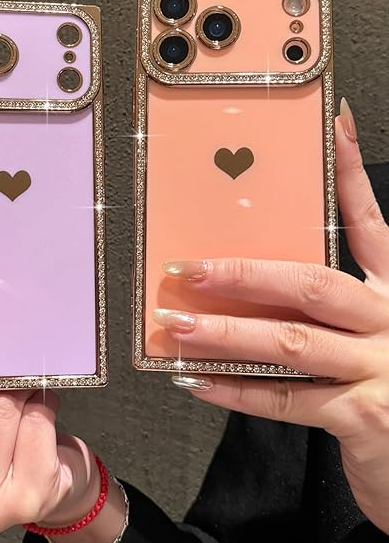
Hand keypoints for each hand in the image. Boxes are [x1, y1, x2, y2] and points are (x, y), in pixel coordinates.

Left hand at [156, 98, 388, 532]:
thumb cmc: (386, 385)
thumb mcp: (371, 331)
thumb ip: (328, 305)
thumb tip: (248, 280)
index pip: (370, 222)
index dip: (350, 173)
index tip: (333, 124)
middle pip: (312, 284)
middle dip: (243, 273)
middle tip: (187, 268)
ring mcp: (382, 369)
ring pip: (289, 341)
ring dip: (224, 332)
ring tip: (175, 323)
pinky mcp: (367, 417)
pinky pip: (285, 399)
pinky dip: (237, 390)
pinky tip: (197, 380)